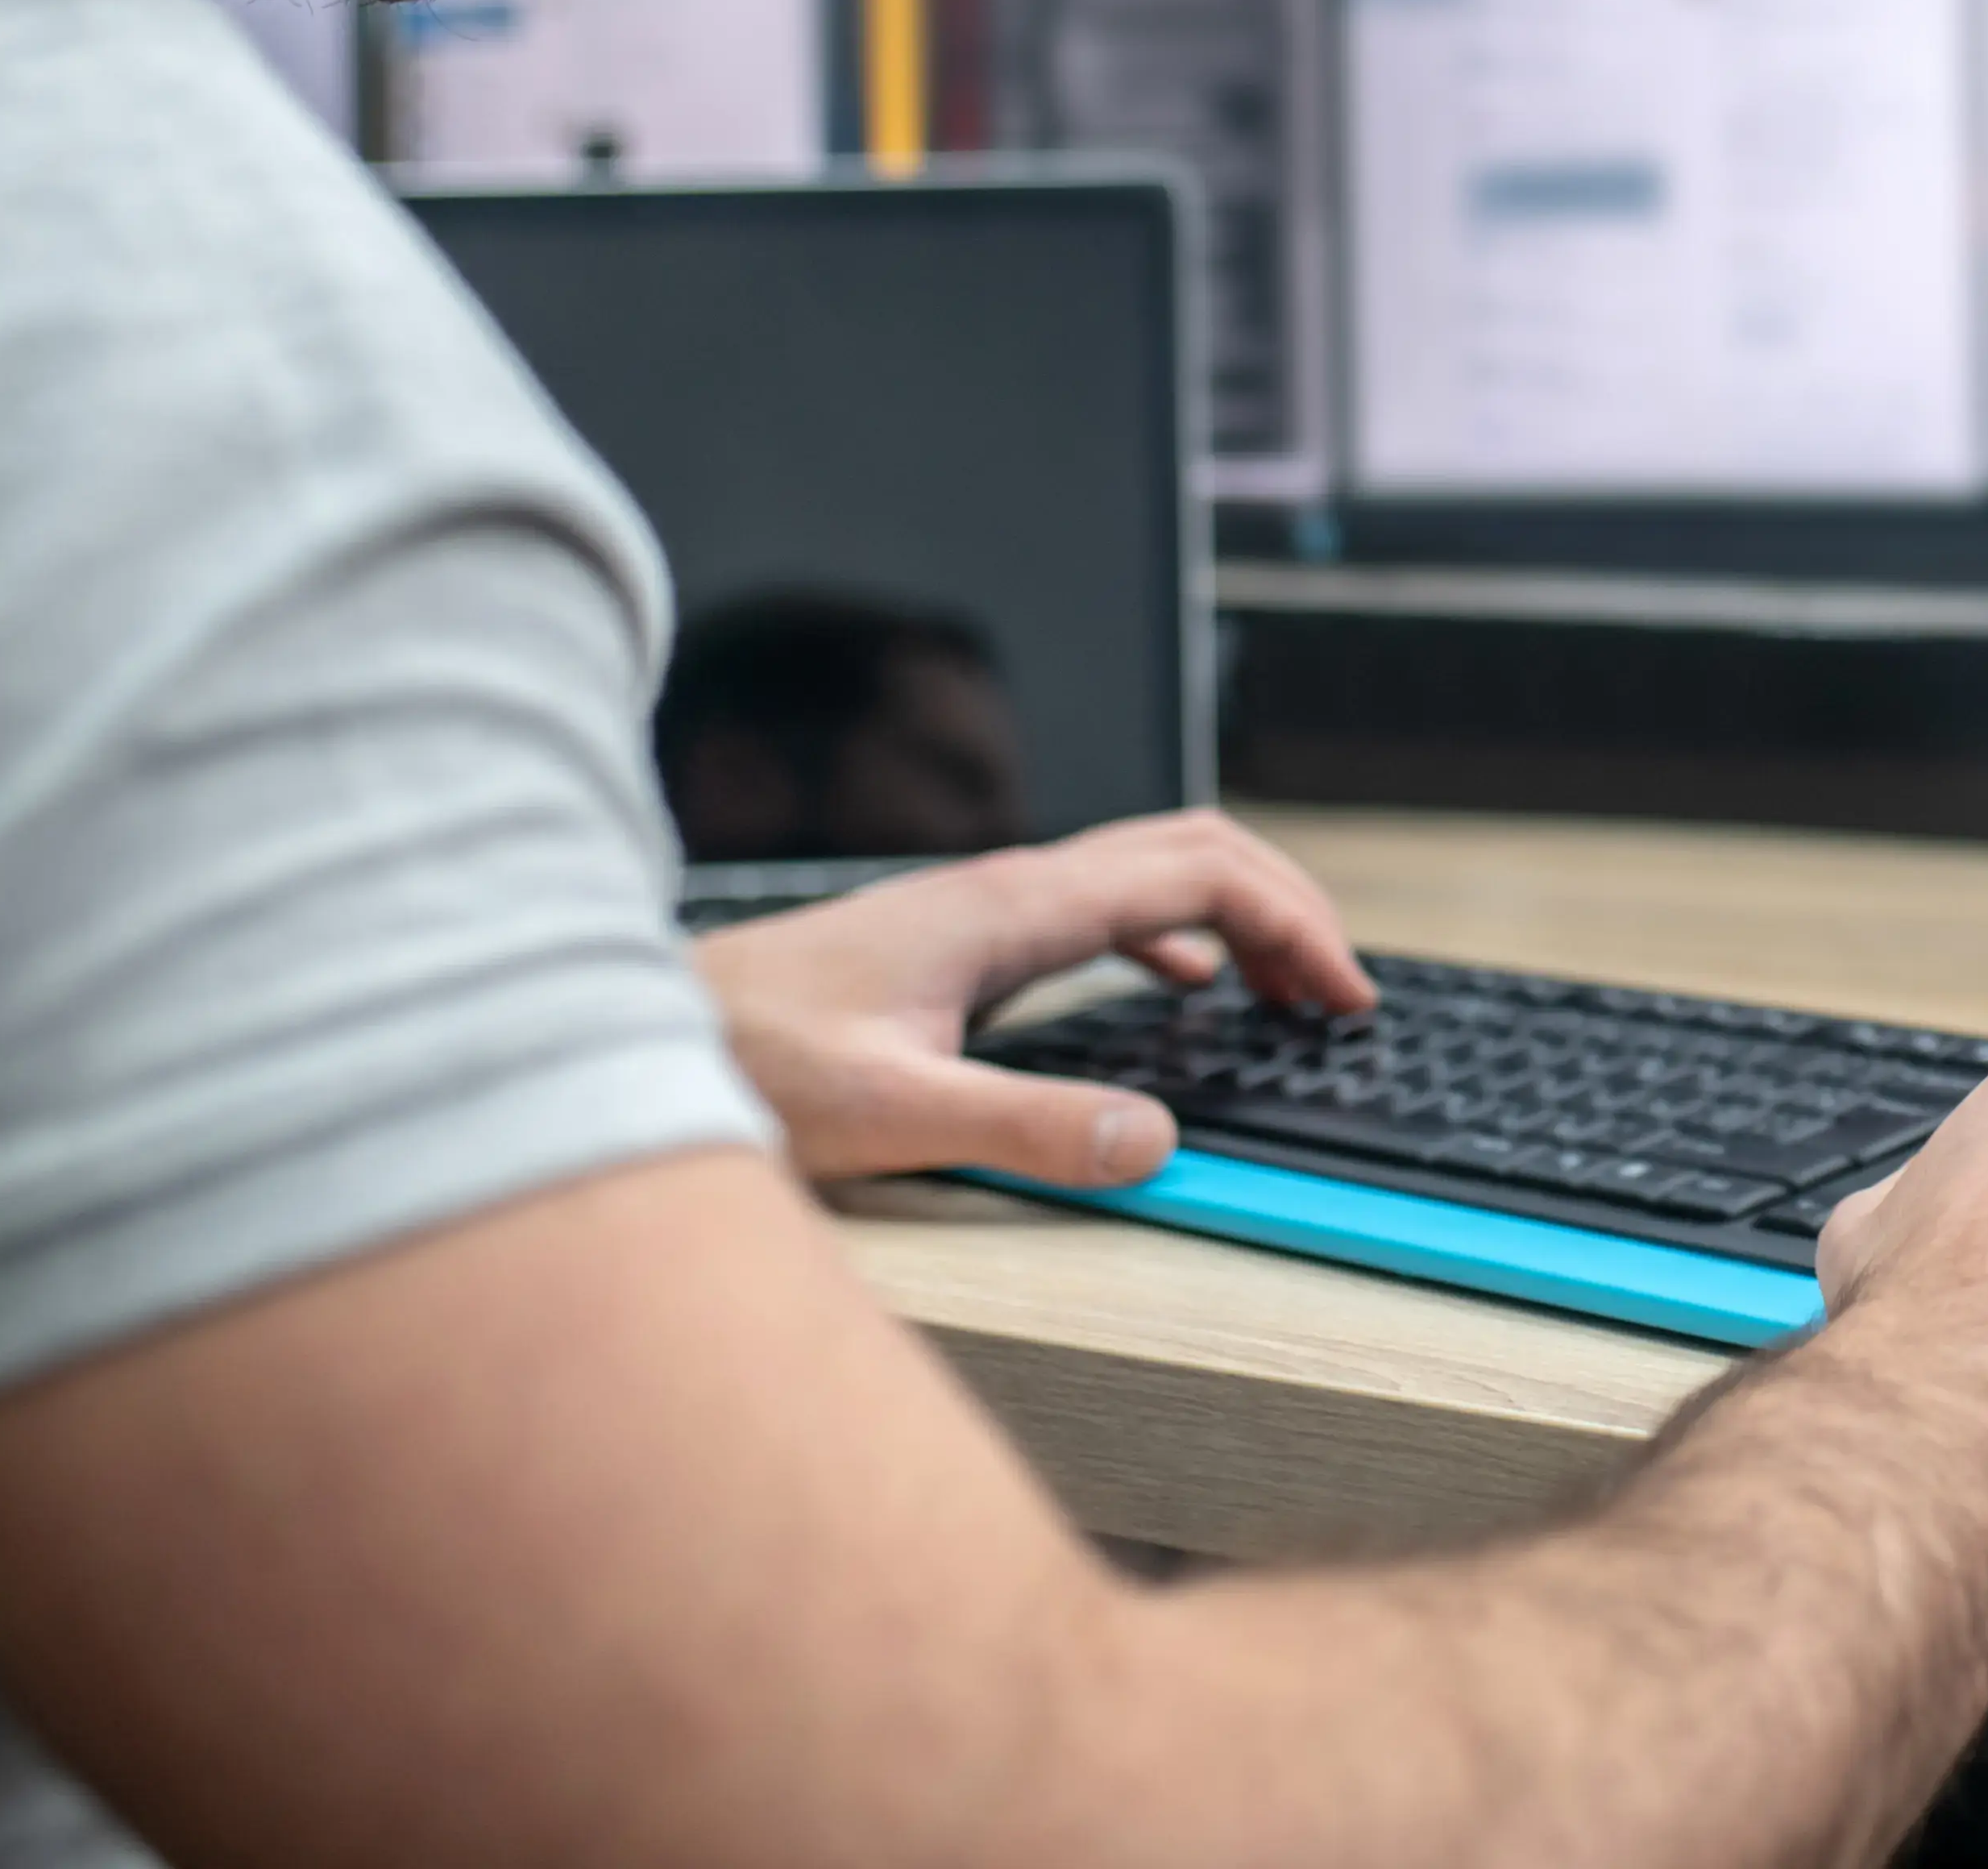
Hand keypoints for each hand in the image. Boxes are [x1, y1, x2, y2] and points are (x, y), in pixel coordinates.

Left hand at [694, 809, 1374, 1190]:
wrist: (644, 1038)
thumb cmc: (747, 1067)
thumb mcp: (895, 1113)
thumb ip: (1027, 1127)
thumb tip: (1154, 1139)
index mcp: (1012, 907)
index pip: (1198, 875)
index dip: (1293, 924)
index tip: (1344, 996)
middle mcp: (1007, 888)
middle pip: (1191, 848)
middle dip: (1287, 906)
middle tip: (1343, 991)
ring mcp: (986, 907)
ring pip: (1150, 871)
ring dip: (1239, 916)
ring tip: (1290, 989)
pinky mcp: (963, 940)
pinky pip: (1104, 910)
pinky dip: (1176, 935)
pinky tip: (1180, 988)